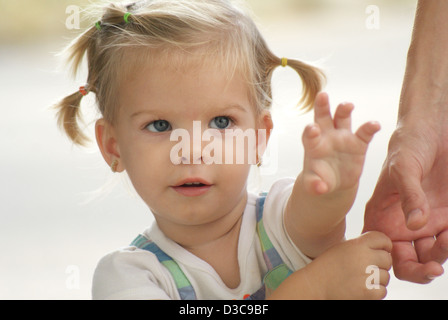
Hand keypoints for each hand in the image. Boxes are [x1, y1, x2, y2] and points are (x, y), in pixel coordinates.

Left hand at [302, 92, 379, 195]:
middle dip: (322, 106)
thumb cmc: (320, 180)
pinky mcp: (358, 143)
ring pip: (342, 118)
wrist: (334, 182)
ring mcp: (342, 137)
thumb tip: (320, 189)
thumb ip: (315, 186)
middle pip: (322, 117)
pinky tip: (375, 124)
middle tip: (321, 95)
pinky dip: (370, 127)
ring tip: (347, 105)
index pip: (309, 135)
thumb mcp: (314, 185)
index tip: (312, 128)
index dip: (310, 131)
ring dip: (344, 110)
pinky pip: (364, 133)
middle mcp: (326, 136)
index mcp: (313, 145)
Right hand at [307, 232, 392, 299]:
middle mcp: (364, 258)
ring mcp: (367, 276)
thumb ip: (361, 246)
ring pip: (386, 277)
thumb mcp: (342, 248)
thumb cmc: (327, 267)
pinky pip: (382, 291)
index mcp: (357, 244)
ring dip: (376, 280)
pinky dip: (374, 292)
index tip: (381, 252)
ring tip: (359, 280)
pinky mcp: (368, 292)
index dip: (385, 246)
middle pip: (387, 259)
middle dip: (380, 265)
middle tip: (366, 270)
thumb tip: (384, 249)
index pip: (383, 239)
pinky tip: (360, 289)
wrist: (315, 285)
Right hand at [363, 116, 447, 282]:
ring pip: (432, 254)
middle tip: (434, 267)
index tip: (407, 262)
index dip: (391, 263)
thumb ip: (409, 196)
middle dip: (421, 270)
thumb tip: (415, 225)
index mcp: (382, 216)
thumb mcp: (403, 168)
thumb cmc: (408, 144)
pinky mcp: (446, 216)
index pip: (382, 250)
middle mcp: (402, 223)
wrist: (434, 130)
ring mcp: (426, 221)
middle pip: (408, 261)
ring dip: (441, 254)